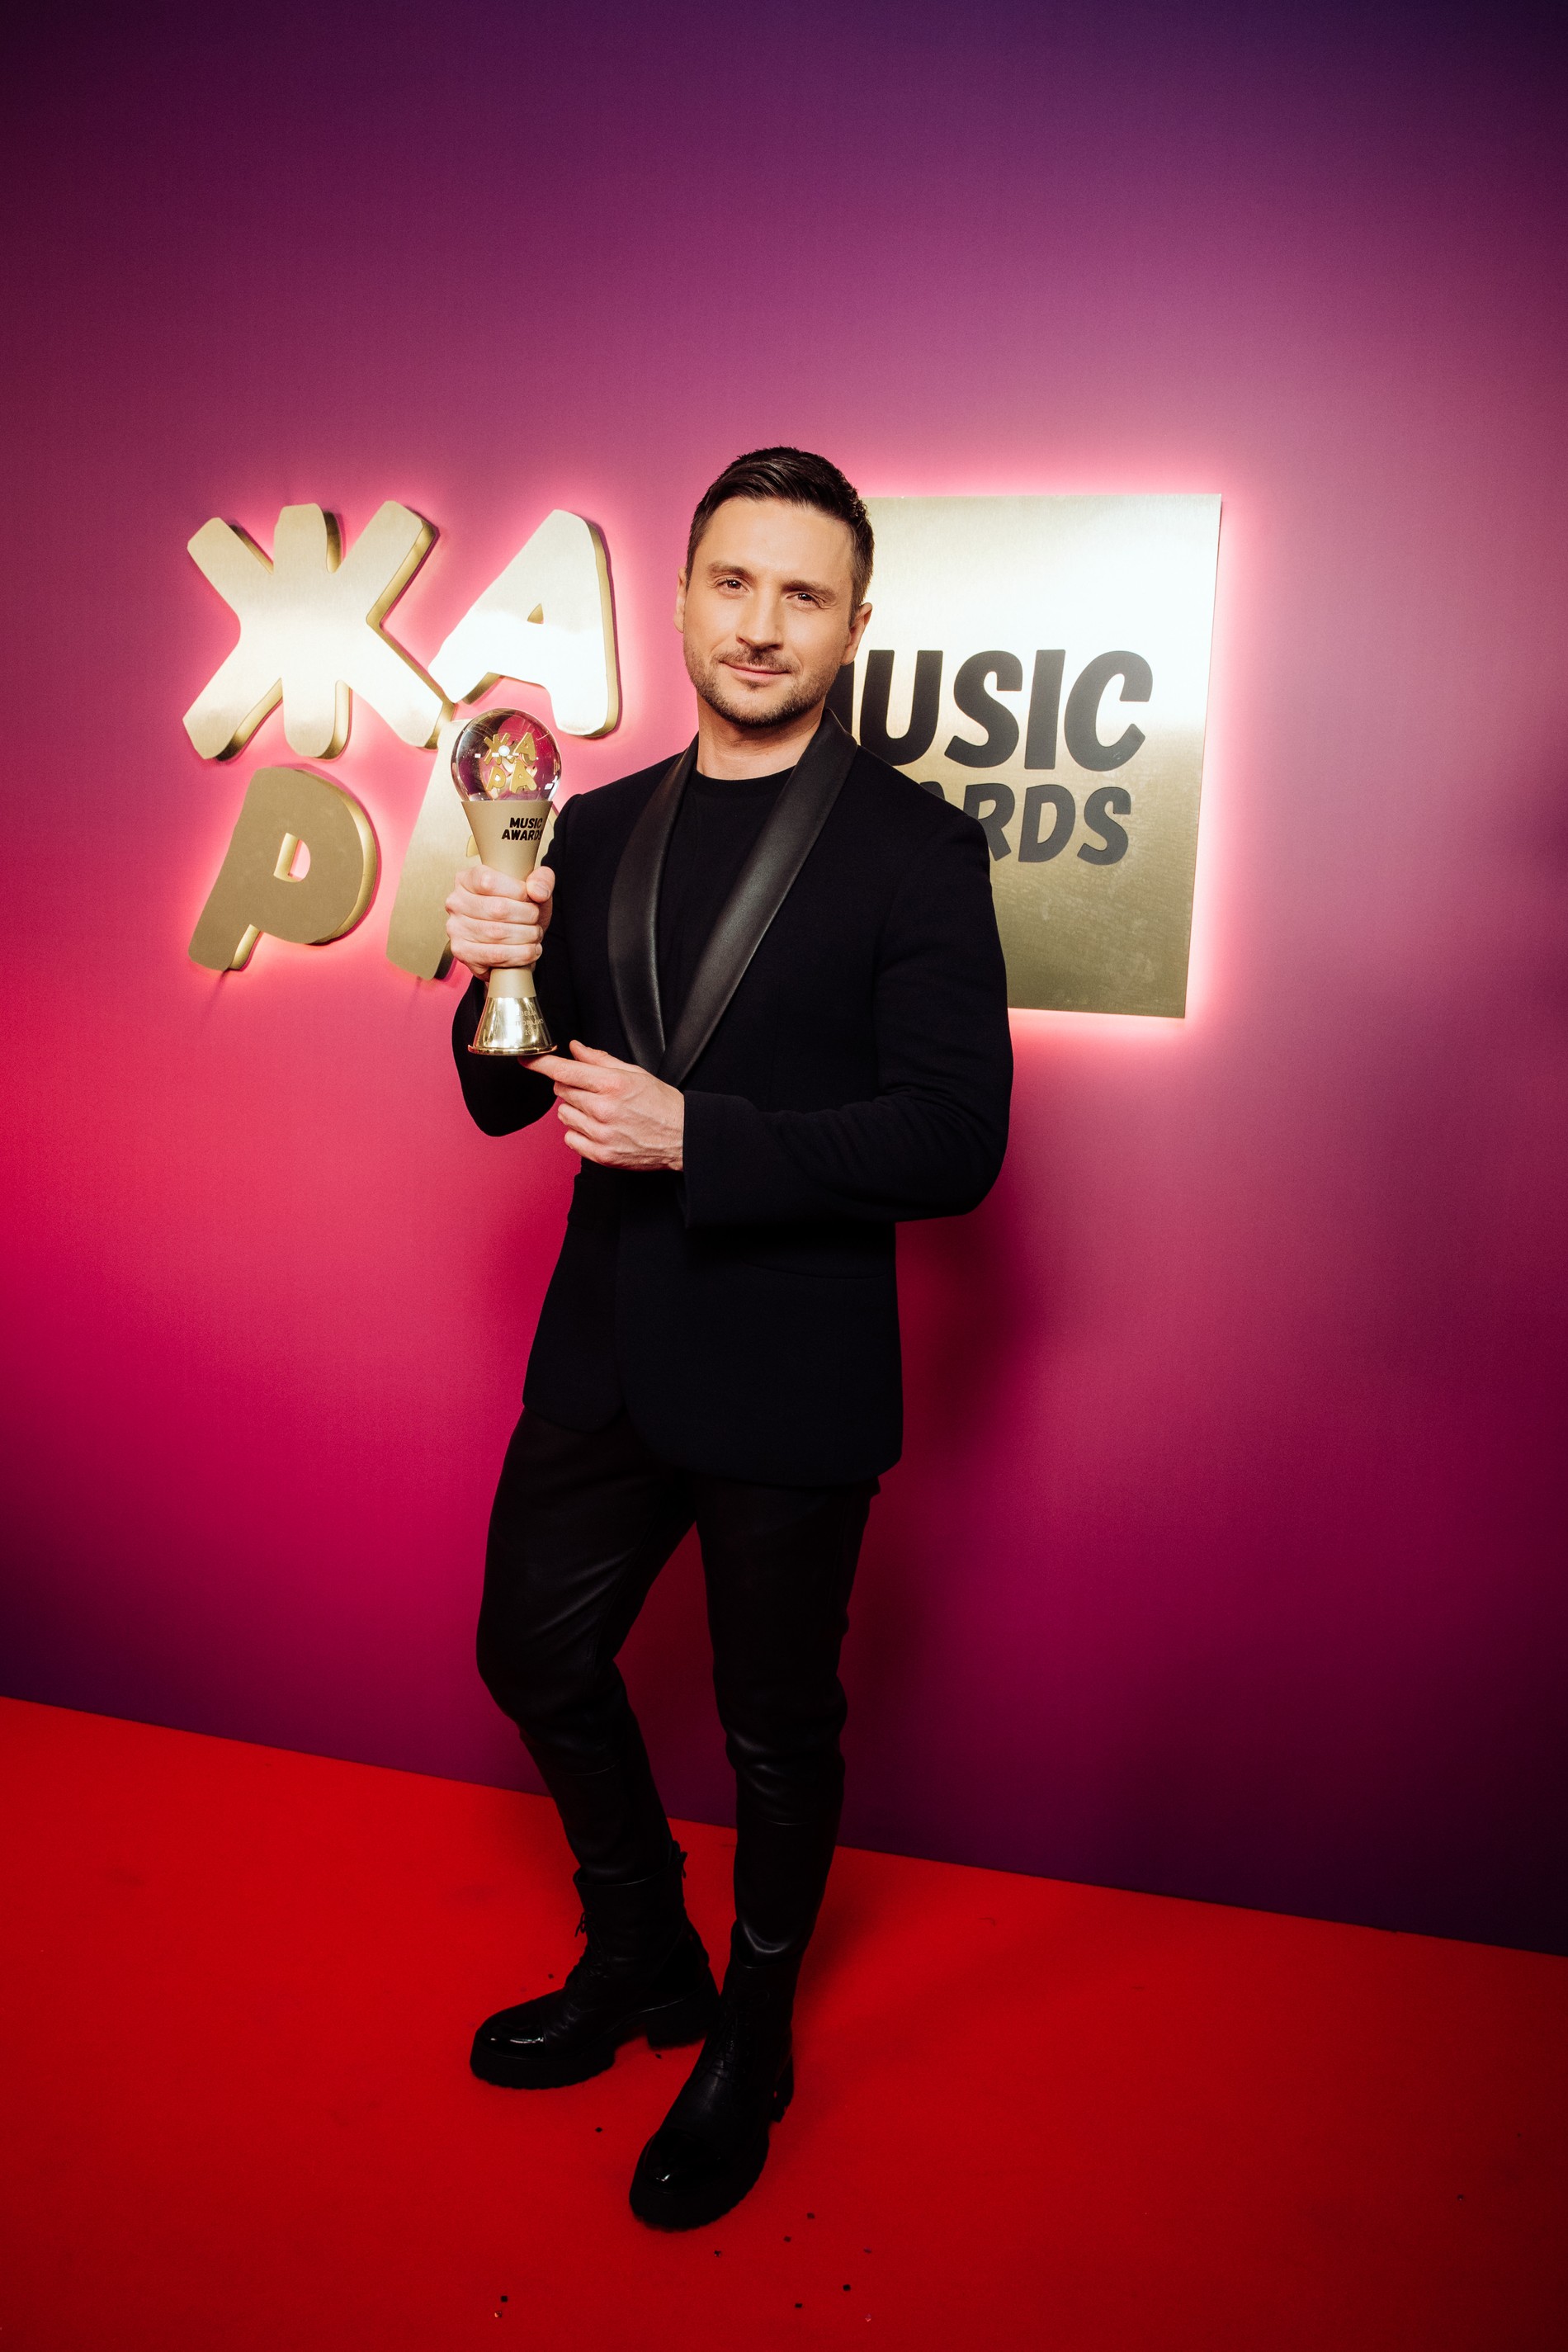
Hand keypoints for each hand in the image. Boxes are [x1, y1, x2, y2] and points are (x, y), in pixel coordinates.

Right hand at [445, 861, 554, 976]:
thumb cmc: (517, 910)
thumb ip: (542, 879)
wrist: (510, 939)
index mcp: (467, 880)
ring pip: (498, 933)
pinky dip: (520, 955)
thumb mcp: (533, 888)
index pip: (489, 882)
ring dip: (526, 936)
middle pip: (498, 909)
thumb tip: (538, 891)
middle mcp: (456, 903)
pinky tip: (529, 950)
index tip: (529, 898)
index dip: (517, 891)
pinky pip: (496, 955)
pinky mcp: (462, 952)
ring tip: (534, 935)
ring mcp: (456, 928)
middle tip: (535, 920)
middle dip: (527, 916)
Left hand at [531, 1041, 684, 1170]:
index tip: (528, 1060)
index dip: (542, 1064)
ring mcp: (601, 1135)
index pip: (565, 1071)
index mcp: (612, 1085)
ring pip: (563, 1115)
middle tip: (594, 1091)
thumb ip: (600, 1060)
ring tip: (600, 1112)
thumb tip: (575, 1049)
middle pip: (561, 1091)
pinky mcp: (601, 1155)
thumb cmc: (661, 1105)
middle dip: (571, 1087)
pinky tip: (598, 1129)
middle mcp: (603, 1109)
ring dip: (575, 1110)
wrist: (682, 1137)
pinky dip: (579, 1132)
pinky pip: (570, 1139)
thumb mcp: (634, 1073)